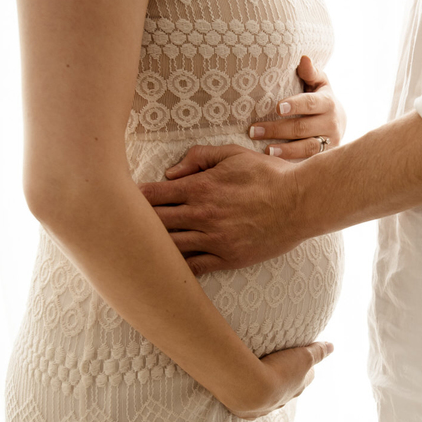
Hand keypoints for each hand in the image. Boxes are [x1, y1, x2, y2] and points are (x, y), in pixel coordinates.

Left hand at [137, 144, 306, 274]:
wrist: (301, 202)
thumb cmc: (268, 174)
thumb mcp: (233, 154)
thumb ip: (198, 157)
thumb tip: (170, 172)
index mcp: (199, 188)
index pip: (151, 195)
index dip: (132, 198)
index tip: (121, 200)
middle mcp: (202, 216)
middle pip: (154, 223)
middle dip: (134, 224)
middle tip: (120, 226)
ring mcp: (214, 240)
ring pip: (169, 248)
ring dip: (151, 248)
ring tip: (136, 250)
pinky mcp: (228, 258)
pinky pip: (194, 268)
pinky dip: (177, 268)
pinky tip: (166, 267)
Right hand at [232, 340, 333, 418]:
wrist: (251, 387)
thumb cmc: (279, 370)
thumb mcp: (303, 356)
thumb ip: (318, 351)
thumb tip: (332, 346)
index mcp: (298, 387)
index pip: (307, 377)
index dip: (306, 368)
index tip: (303, 358)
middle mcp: (283, 401)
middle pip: (288, 390)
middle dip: (286, 380)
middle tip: (278, 366)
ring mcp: (265, 408)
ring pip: (268, 400)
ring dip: (265, 391)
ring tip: (257, 379)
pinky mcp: (246, 413)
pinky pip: (249, 408)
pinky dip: (248, 401)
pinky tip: (244, 393)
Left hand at [248, 56, 344, 158]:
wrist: (339, 122)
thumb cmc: (320, 98)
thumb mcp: (319, 83)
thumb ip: (310, 72)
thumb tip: (303, 58)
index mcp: (328, 102)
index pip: (310, 103)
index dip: (295, 105)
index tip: (277, 107)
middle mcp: (331, 123)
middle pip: (302, 127)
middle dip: (277, 129)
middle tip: (253, 130)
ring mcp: (330, 142)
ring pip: (307, 148)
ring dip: (285, 150)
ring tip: (265, 151)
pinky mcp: (324, 157)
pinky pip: (307, 161)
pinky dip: (291, 162)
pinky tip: (275, 164)